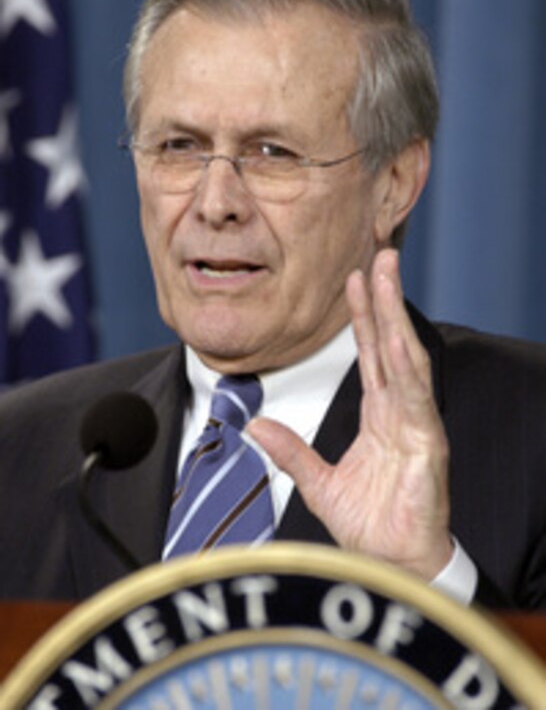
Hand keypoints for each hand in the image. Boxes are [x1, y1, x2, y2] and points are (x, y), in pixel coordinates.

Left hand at [248, 248, 452, 579]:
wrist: (391, 565)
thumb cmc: (370, 525)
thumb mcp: (319, 483)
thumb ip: (290, 452)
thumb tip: (254, 425)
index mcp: (380, 415)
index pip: (370, 353)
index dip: (362, 315)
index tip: (352, 277)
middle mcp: (400, 411)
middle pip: (390, 343)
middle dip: (384, 298)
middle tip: (379, 253)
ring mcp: (416, 424)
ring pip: (405, 358)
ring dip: (394, 315)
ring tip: (386, 275)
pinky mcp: (427, 445)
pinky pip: (415, 398)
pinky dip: (405, 365)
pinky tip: (395, 335)